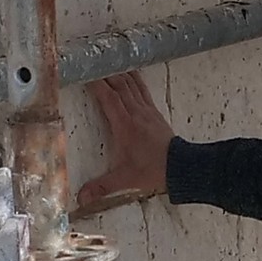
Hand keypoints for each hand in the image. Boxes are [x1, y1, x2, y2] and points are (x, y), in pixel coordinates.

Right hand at [76, 71, 175, 214]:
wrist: (180, 167)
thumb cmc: (152, 170)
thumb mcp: (124, 179)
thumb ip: (101, 186)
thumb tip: (80, 198)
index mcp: (125, 125)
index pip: (109, 97)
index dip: (96, 84)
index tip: (84, 74)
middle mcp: (136, 113)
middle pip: (119, 85)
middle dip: (104, 73)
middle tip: (91, 63)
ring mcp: (146, 111)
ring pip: (132, 84)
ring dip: (119, 72)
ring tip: (108, 61)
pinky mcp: (154, 112)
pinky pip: (142, 90)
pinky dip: (134, 79)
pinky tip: (129, 73)